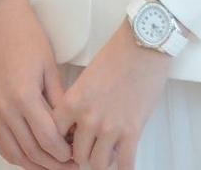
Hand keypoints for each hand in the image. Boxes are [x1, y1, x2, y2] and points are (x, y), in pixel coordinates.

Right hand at [0, 0, 74, 169]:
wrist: (2, 22)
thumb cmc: (28, 38)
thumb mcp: (50, 67)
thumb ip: (59, 101)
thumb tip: (71, 127)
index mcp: (24, 96)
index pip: (47, 139)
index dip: (64, 153)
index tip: (76, 154)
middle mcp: (5, 109)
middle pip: (32, 151)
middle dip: (54, 163)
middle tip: (70, 165)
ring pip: (15, 154)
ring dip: (36, 165)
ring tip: (54, 165)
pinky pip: (2, 145)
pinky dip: (17, 157)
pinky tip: (31, 158)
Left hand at [50, 19, 172, 169]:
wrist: (144, 43)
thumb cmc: (118, 53)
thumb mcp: (88, 76)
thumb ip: (79, 101)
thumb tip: (79, 123)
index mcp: (74, 101)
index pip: (56, 135)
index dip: (63, 140)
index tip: (70, 140)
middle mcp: (88, 118)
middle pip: (77, 155)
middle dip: (84, 153)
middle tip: (91, 147)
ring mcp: (110, 127)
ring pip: (98, 164)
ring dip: (103, 160)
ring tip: (108, 152)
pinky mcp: (132, 131)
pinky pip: (125, 164)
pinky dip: (124, 167)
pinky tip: (125, 162)